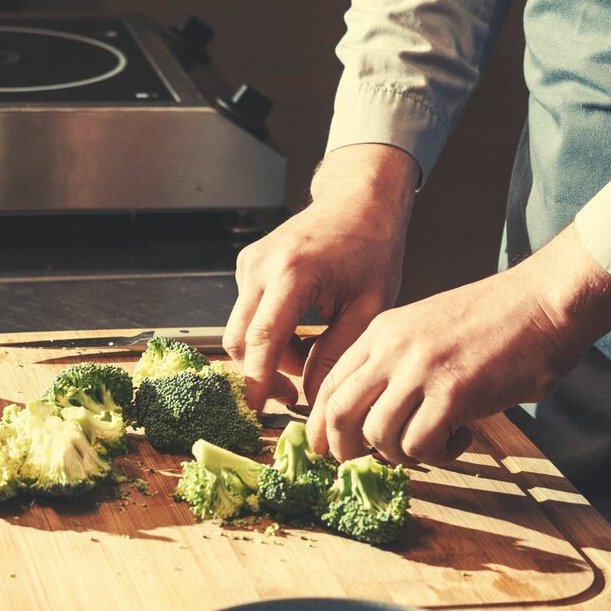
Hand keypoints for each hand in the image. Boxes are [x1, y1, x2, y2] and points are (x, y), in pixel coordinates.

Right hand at [223, 144, 419, 409]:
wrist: (358, 201)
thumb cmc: (372, 250)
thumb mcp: (369, 307)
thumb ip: (338, 353)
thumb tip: (313, 398)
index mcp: (293, 273)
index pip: (262, 339)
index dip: (257, 380)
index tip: (261, 409)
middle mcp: (260, 266)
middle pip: (239, 339)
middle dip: (261, 374)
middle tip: (293, 396)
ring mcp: (249, 264)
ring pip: (240, 330)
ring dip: (268, 354)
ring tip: (309, 357)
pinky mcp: (247, 266)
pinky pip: (247, 314)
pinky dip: (269, 334)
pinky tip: (301, 332)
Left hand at [307, 224, 610, 465]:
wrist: (546, 301)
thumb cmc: (493, 321)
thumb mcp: (425, 330)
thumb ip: (395, 365)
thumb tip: (370, 420)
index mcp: (381, 332)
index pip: (328, 386)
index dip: (322, 426)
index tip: (330, 449)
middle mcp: (392, 348)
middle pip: (338, 414)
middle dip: (345, 450)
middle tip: (370, 462)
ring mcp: (421, 369)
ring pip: (378, 436)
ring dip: (402, 455)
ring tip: (435, 442)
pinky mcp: (453, 393)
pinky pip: (420, 446)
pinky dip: (439, 455)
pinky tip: (463, 436)